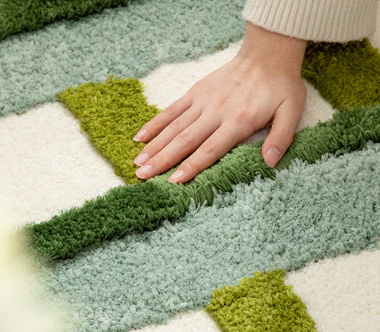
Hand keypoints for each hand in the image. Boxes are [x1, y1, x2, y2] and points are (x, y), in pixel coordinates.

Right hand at [134, 23, 306, 182]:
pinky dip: (155, 123)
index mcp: (238, 122)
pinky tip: (141, 136)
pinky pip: (172, 110)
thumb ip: (280, 138)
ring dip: (154, 146)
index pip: (210, 150)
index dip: (191, 166)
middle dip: (162, 160)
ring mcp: (202, 101)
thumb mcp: (291, 112)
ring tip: (137, 162)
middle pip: (185, 141)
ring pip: (174, 127)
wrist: (267, 54)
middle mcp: (215, 113)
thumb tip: (270, 163)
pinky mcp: (195, 92)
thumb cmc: (280, 86)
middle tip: (142, 176)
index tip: (172, 181)